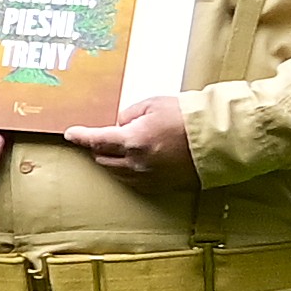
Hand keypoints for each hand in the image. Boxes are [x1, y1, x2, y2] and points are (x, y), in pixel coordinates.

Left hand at [71, 93, 197, 183]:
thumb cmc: (188, 118)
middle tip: (103, 137)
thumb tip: (117, 124)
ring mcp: (149, 177)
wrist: (219, 139)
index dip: (81, 136)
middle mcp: (137, 163)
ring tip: (122, 147)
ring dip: (112, 160)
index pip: (96, 140)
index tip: (71, 134)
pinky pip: (133, 182)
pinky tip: (135, 161)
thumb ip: (128, 115)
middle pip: (102, 159)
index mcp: (132, 140)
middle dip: (99, 147)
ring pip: (116, 172)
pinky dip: (127, 171)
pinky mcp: (160, 186)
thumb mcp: (153, 105)